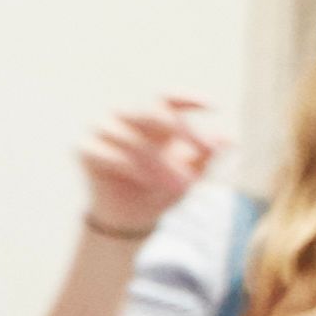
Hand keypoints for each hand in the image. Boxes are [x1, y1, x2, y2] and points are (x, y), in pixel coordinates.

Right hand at [76, 96, 223, 235]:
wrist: (131, 217)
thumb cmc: (162, 189)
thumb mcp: (189, 174)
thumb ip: (205, 157)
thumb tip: (230, 140)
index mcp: (151, 118)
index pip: (167, 99)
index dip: (188, 98)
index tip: (213, 106)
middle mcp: (125, 117)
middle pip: (152, 112)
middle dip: (181, 132)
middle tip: (205, 150)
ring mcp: (103, 129)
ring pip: (133, 138)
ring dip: (160, 163)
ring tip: (182, 186)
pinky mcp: (84, 148)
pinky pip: (108, 153)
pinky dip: (131, 167)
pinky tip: (148, 181)